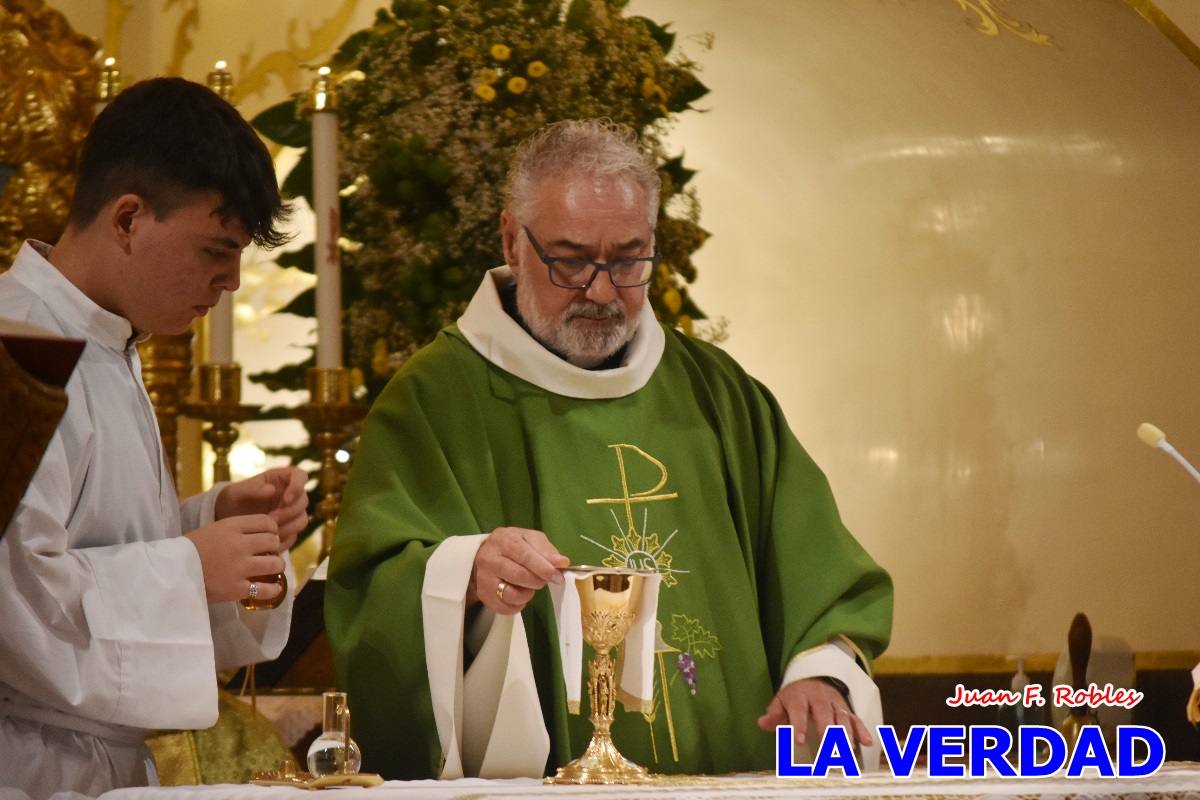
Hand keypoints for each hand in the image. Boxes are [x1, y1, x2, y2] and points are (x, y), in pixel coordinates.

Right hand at [184, 515, 284, 603]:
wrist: (171, 572)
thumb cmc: (190, 550)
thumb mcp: (213, 530)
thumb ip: (237, 530)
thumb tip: (264, 534)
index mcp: (232, 526)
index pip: (266, 522)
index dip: (273, 529)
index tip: (270, 536)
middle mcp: (239, 544)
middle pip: (273, 541)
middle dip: (275, 547)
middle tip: (270, 553)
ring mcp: (239, 567)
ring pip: (274, 564)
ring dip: (277, 566)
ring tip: (272, 569)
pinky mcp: (236, 589)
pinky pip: (265, 589)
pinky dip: (273, 589)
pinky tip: (274, 588)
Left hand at [215, 466, 307, 550]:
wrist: (227, 517)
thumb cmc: (233, 499)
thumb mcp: (237, 492)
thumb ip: (252, 488)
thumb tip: (272, 490)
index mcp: (281, 478)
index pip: (300, 476)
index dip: (298, 487)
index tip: (285, 499)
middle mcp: (290, 494)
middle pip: (303, 501)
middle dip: (289, 512)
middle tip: (271, 519)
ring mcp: (290, 512)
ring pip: (302, 520)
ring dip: (289, 527)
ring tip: (270, 532)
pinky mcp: (288, 529)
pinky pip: (294, 536)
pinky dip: (284, 540)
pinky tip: (270, 543)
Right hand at [468, 527, 568, 614]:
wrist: (487, 556)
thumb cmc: (514, 546)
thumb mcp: (530, 539)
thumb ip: (546, 550)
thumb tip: (562, 563)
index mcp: (503, 539)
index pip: (524, 555)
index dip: (543, 567)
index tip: (557, 576)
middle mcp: (488, 558)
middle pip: (518, 575)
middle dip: (537, 581)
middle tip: (544, 581)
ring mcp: (483, 578)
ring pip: (511, 594)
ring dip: (527, 594)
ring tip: (529, 586)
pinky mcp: (484, 595)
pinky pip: (506, 608)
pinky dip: (519, 605)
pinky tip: (519, 594)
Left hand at [757, 677, 872, 750]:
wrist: (814, 678)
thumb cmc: (794, 697)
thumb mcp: (781, 702)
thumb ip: (774, 715)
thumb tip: (762, 723)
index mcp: (799, 696)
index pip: (798, 710)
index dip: (798, 725)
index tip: (799, 742)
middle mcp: (819, 698)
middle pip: (824, 712)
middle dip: (827, 729)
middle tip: (829, 748)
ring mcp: (834, 703)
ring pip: (842, 716)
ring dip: (846, 733)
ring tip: (847, 751)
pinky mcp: (846, 709)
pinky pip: (855, 718)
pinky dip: (862, 730)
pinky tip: (866, 743)